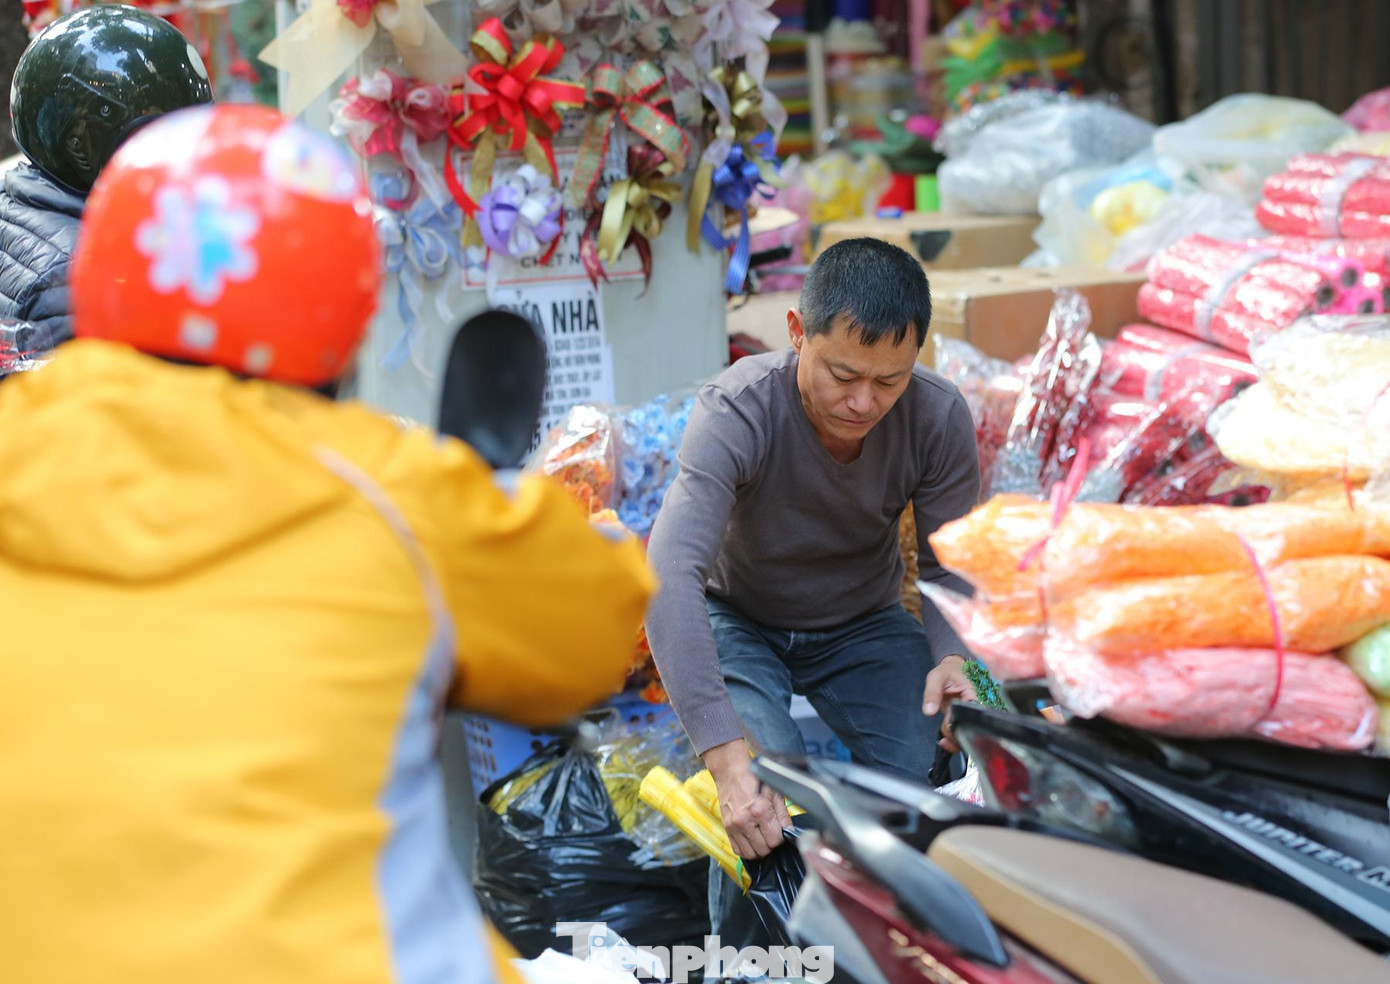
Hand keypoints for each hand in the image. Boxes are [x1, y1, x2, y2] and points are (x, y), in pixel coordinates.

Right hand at [703, 739, 791, 859]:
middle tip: (771, 833)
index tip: (780, 831)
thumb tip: (790, 832)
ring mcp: (734, 825)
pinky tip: (751, 840)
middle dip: (770, 844)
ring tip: (762, 837)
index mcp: (760, 810)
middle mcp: (745, 820)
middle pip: (763, 849)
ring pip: (751, 853)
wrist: (731, 772)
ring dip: (759, 849)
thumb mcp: (774, 793)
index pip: (775, 840)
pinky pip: (738, 850)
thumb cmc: (753, 779)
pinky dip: (747, 849)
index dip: (780, 837)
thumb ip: (783, 816)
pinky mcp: (726, 827)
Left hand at [923, 655, 976, 753]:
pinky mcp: (966, 720)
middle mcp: (977, 708)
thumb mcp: (937, 677)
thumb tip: (929, 711)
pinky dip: (954, 740)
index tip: (948, 727)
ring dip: (955, 741)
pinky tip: (945, 741)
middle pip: (972, 729)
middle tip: (944, 734)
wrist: (953, 670)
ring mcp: (972, 715)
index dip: (960, 725)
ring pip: (969, 735)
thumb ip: (932, 692)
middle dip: (957, 736)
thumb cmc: (948, 671)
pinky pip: (964, 734)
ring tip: (943, 741)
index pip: (972, 716)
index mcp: (975, 696)